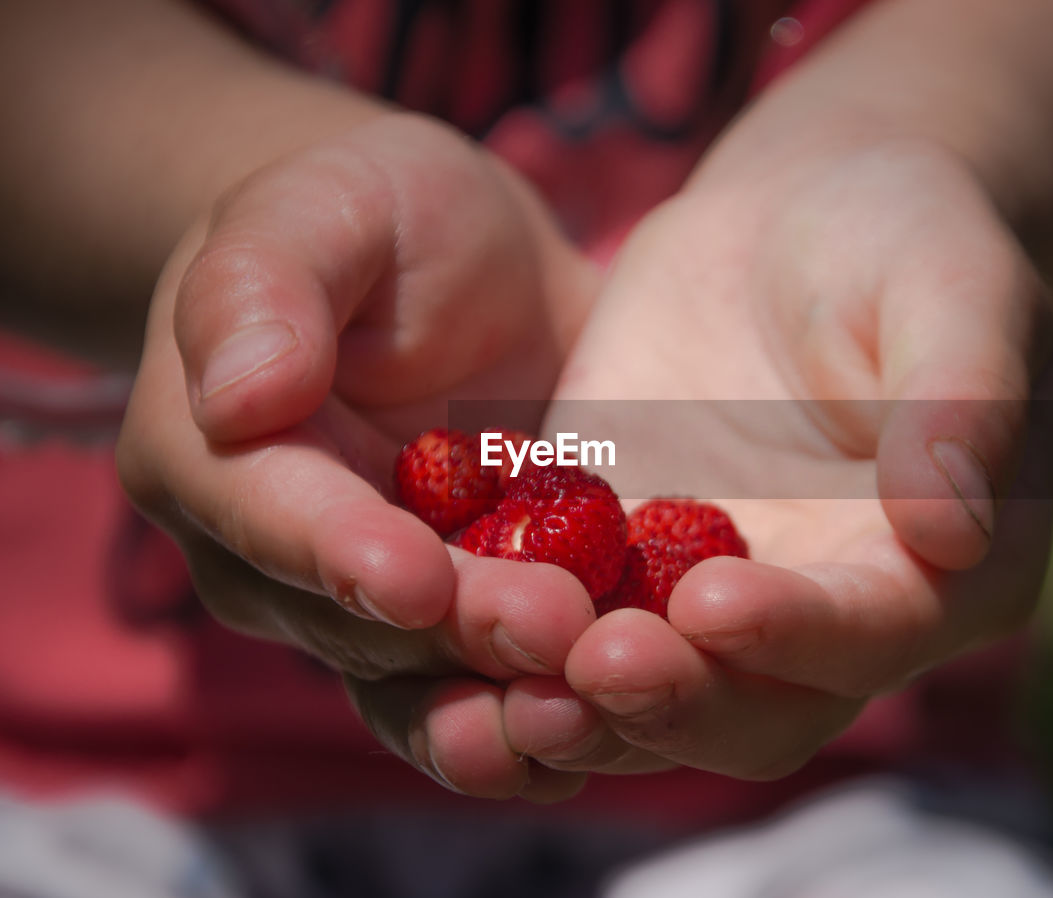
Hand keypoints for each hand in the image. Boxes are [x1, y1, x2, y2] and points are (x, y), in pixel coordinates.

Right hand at [118, 114, 602, 800]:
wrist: (460, 273)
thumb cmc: (377, 217)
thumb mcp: (327, 205)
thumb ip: (265, 285)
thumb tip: (234, 399)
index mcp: (215, 453)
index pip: (268, 518)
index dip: (340, 554)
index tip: (415, 578)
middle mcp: (278, 558)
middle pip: (360, 621)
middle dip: (457, 636)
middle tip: (556, 634)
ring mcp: (370, 604)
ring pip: (418, 687)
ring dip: (499, 715)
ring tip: (585, 715)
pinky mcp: (458, 621)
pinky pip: (482, 690)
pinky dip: (538, 721)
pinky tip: (611, 733)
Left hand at [502, 142, 1052, 779]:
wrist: (795, 217)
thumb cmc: (903, 236)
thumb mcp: (952, 289)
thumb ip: (962, 399)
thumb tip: (955, 531)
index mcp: (940, 572)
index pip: (874, 633)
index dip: (800, 633)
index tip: (714, 604)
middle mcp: (827, 613)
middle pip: (756, 706)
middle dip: (676, 699)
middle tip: (593, 666)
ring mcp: (715, 597)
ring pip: (651, 691)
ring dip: (582, 703)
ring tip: (508, 685)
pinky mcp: (618, 559)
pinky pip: (566, 621)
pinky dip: (514, 643)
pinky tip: (450, 625)